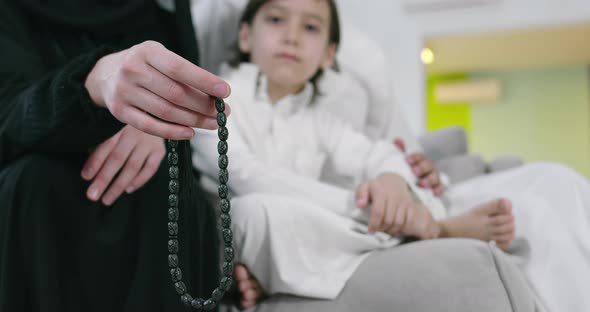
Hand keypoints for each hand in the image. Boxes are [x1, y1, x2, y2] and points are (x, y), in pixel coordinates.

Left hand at [81, 125, 164, 205]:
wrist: (156, 113)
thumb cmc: (126, 123)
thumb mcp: (113, 124)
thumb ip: (102, 141)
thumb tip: (90, 165)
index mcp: (118, 125)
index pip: (105, 146)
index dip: (94, 162)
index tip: (85, 177)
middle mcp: (134, 133)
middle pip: (117, 159)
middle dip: (103, 179)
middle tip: (93, 195)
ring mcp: (148, 142)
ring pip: (132, 166)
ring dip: (119, 185)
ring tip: (107, 199)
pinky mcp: (160, 150)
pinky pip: (150, 169)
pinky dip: (139, 180)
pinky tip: (128, 189)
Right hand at [85, 40, 230, 139]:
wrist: (105, 75)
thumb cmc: (145, 66)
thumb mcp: (161, 58)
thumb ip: (185, 74)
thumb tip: (217, 95)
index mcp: (147, 52)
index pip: (180, 68)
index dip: (204, 81)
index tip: (225, 91)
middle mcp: (133, 70)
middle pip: (176, 93)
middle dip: (204, 105)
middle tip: (223, 112)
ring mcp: (124, 92)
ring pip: (166, 112)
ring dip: (194, 120)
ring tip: (213, 123)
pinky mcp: (120, 112)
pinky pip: (150, 126)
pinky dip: (173, 132)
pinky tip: (191, 133)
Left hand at [355, 173, 415, 234]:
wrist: (393, 181)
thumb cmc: (376, 187)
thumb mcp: (364, 187)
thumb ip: (360, 195)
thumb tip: (360, 205)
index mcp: (381, 191)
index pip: (378, 212)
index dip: (374, 224)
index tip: (370, 230)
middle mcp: (394, 196)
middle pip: (388, 219)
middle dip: (381, 228)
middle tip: (376, 229)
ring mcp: (404, 201)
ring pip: (398, 222)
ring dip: (390, 230)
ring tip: (384, 229)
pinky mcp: (410, 205)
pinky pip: (408, 221)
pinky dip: (401, 228)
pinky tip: (393, 227)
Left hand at [394, 138, 443, 195]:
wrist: (405, 191)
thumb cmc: (404, 174)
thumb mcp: (400, 163)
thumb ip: (399, 152)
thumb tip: (397, 140)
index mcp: (419, 161)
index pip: (419, 156)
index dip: (415, 157)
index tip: (408, 160)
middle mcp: (428, 168)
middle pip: (428, 165)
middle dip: (422, 168)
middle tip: (415, 171)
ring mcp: (433, 178)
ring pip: (435, 177)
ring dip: (429, 179)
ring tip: (422, 184)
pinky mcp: (436, 189)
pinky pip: (441, 188)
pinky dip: (439, 189)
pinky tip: (434, 192)